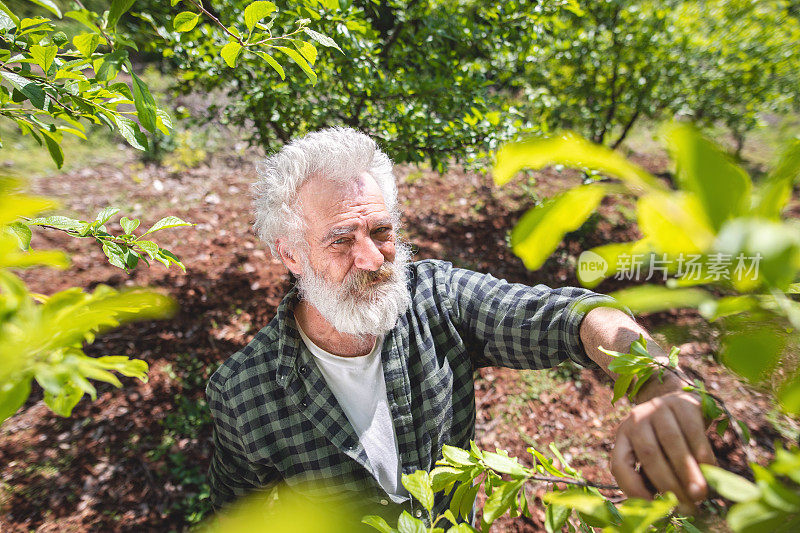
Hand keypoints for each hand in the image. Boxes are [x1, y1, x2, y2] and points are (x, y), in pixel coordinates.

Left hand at [610, 391, 715, 509]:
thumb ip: (651, 477)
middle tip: (687, 507)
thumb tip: (657, 507)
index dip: (632, 488)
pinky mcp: (682, 402)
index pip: (619, 464)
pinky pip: (693, 430)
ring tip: (700, 494)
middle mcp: (636, 419)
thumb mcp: (653, 455)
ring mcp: (658, 407)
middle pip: (649, 454)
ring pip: (671, 441)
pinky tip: (709, 470)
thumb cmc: (665, 439)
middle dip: (668, 483)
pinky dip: (702, 453)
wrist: (681, 402)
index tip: (652, 508)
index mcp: (623, 436)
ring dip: (687, 472)